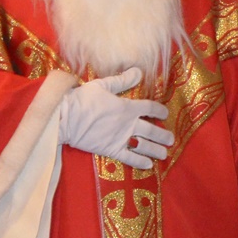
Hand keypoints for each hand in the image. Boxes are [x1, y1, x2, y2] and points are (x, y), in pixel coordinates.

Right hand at [58, 67, 172, 168]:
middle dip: (163, 135)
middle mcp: (128, 124)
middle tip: (171, 140)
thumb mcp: (103, 85)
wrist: (67, 118)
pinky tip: (148, 165)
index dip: (160, 110)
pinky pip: (130, 158)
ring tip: (164, 154)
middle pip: (151, 130)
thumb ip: (123, 80)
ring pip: (144, 145)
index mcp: (127, 106)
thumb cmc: (83, 99)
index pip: (150, 107)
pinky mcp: (112, 150)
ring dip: (156, 150)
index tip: (165, 114)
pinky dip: (140, 162)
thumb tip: (139, 71)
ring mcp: (121, 138)